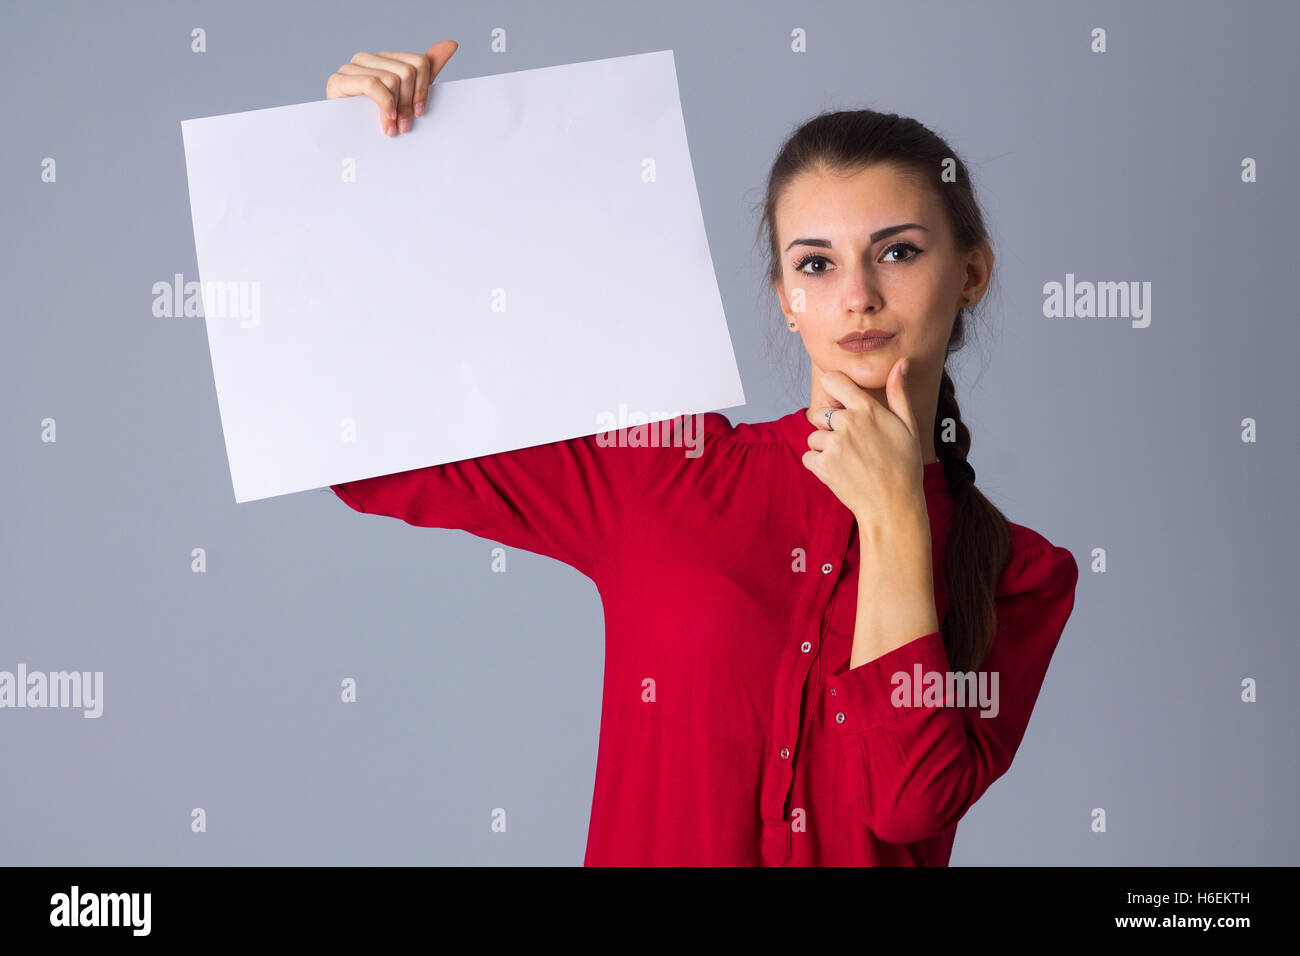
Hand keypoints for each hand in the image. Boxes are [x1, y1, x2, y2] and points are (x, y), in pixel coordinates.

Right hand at [325, 41, 458, 136]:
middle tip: (405, 126)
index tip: (419, 113)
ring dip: (396, 109)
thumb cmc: (379, 120)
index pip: (419, 62)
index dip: (424, 89)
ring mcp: (352, 67)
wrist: (349, 142)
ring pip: (392, 79)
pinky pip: (373, 85)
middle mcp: (368, 58)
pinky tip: (385, 121)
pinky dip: (384, 104)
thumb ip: (428, 70)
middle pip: (407, 71)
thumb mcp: (409, 96)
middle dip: (410, 102)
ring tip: (393, 129)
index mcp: (385, 60)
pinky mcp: (339, 80)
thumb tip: (451, 44)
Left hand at [803, 360, 926, 529]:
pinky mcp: (823, 465)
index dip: (833, 391)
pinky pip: (808, 457)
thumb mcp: (908, 426)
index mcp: (867, 409)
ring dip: (825, 449)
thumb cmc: (904, 466)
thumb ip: (898, 393)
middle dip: (830, 428)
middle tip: (853, 447)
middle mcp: (848, 422)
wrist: (894, 506)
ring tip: (850, 462)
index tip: (841, 405)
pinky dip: (819, 466)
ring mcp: (834, 444)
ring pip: (814, 437)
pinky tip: (840, 473)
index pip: (832, 381)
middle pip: (819, 414)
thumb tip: (901, 362)